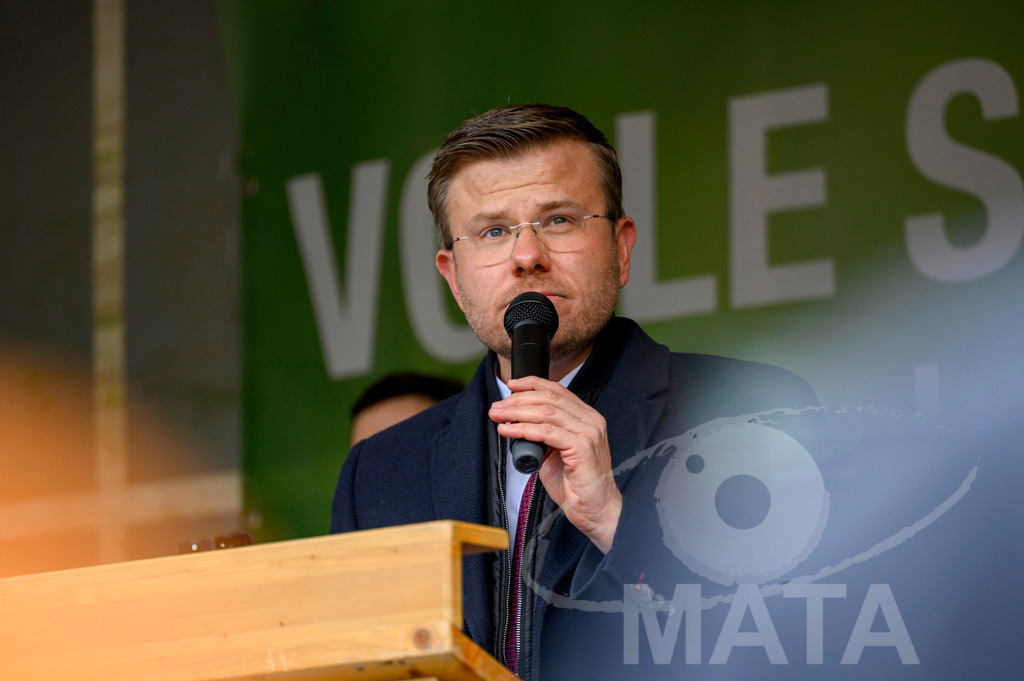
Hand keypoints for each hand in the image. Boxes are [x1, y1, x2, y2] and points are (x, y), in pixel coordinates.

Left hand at [489, 376, 621, 552]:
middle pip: (549, 398)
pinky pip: (545, 432)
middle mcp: (590, 420)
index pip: (558, 390)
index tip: (511, 385)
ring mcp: (588, 432)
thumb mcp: (556, 451)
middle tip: (497, 407)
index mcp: (587, 417)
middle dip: (518, 400)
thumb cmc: (575, 484)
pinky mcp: (581, 446)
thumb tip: (517, 424)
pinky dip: (523, 429)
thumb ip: (543, 434)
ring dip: (516, 413)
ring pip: (546, 412)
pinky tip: (508, 431)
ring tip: (498, 416)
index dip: (532, 384)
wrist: (593, 508)